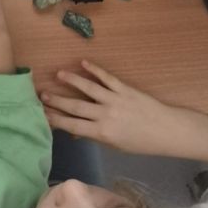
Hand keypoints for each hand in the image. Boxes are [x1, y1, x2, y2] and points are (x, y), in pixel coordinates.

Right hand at [39, 60, 174, 153]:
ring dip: (72, 80)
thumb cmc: (140, 143)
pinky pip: (107, 78)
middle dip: (57, 101)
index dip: (56, 119)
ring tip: (58, 74)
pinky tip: (84, 62)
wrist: (166, 131)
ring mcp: (115, 100)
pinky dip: (95, 69)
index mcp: (102, 133)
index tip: (42, 114)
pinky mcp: (125, 89)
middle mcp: (105, 115)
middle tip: (41, 94)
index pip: (72, 125)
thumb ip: (94, 136)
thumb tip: (73, 132)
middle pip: (76, 107)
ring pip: (88, 88)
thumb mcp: (115, 145)